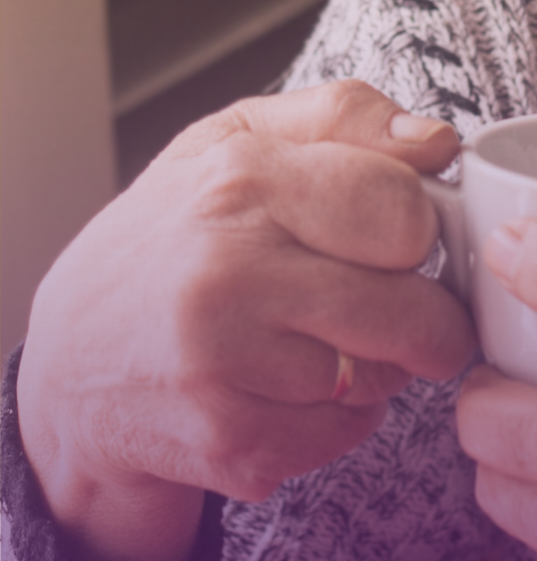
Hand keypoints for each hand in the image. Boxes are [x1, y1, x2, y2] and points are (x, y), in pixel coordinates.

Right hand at [17, 82, 475, 560]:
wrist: (75, 356)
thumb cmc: (177, 233)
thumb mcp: (240, 140)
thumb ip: (345, 118)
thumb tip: (437, 142)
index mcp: (241, 179)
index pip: (403, 210)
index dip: (419, 228)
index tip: (401, 238)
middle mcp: (229, 271)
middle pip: (411, 312)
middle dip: (428, 316)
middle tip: (406, 309)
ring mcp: (225, 364)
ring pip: (385, 379)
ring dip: (379, 368)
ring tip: (326, 340)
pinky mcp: (229, 442)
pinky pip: (345, 435)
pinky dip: (337, 418)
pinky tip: (291, 388)